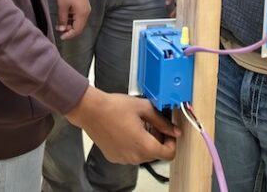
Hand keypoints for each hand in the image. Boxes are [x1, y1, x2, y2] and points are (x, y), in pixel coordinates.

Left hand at [56, 0, 90, 39]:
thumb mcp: (62, 6)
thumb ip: (62, 19)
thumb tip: (62, 29)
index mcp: (82, 14)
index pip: (77, 30)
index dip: (69, 35)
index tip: (60, 37)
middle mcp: (86, 12)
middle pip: (79, 27)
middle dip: (69, 30)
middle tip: (58, 28)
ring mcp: (85, 8)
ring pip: (78, 21)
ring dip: (70, 24)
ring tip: (59, 22)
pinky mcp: (83, 4)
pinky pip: (78, 15)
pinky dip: (71, 18)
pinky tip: (64, 15)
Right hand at [66, 89, 180, 164]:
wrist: (91, 111)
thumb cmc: (114, 107)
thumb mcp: (144, 108)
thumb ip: (163, 122)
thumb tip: (175, 131)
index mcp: (144, 146)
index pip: (169, 154)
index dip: (172, 141)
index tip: (168, 131)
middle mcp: (134, 157)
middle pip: (156, 154)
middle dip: (158, 139)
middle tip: (151, 123)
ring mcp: (123, 159)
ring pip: (143, 155)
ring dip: (145, 142)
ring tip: (138, 125)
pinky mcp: (114, 157)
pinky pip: (130, 154)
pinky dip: (133, 145)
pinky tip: (127, 130)